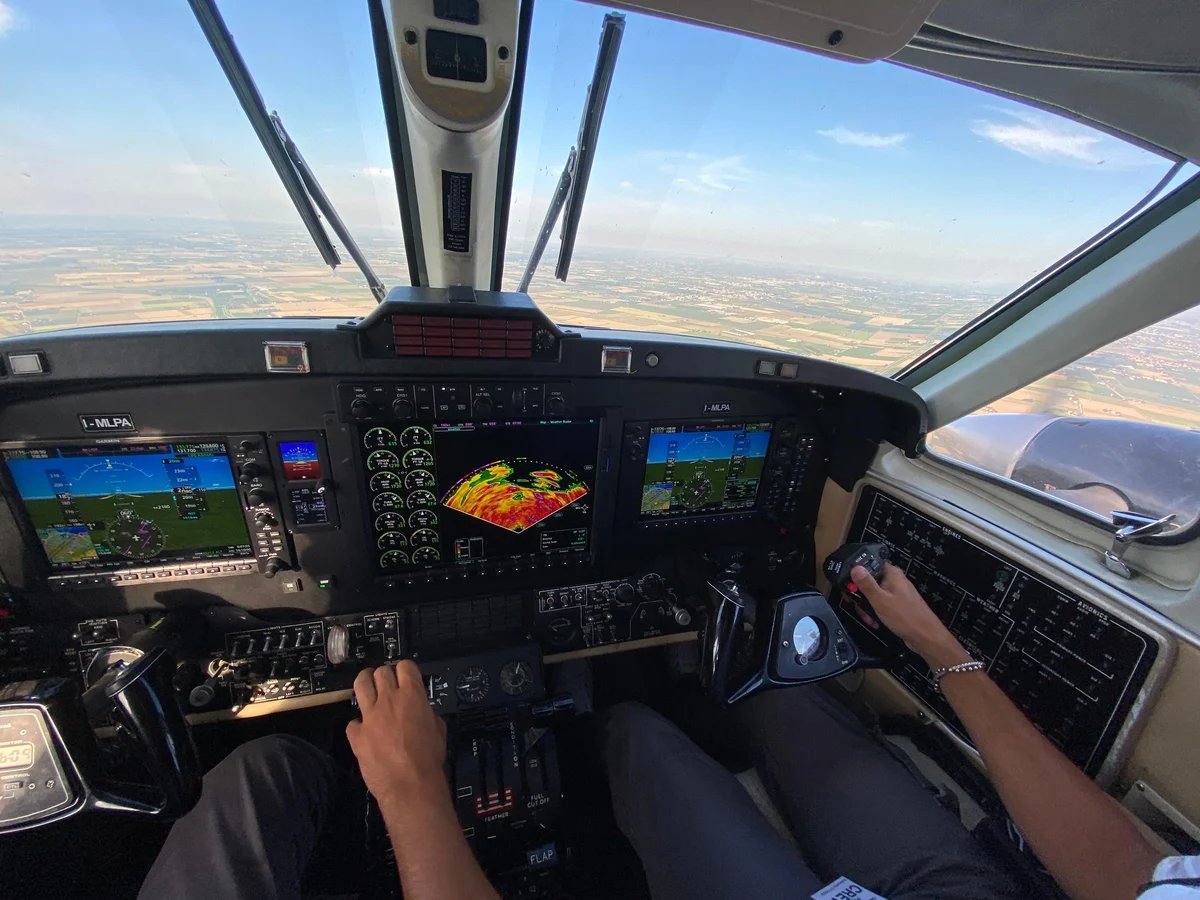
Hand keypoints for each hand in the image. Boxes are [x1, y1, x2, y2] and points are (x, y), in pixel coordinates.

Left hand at [346, 661, 447, 814]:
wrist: (410, 785)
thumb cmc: (429, 759)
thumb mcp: (438, 728)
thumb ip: (426, 712)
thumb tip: (420, 710)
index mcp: (413, 696)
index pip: (405, 666)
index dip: (405, 670)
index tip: (405, 676)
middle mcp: (389, 700)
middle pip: (381, 672)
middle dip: (384, 676)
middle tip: (386, 684)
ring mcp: (369, 716)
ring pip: (360, 684)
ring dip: (365, 684)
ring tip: (367, 689)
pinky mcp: (356, 734)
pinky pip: (352, 722)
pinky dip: (359, 725)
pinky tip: (365, 732)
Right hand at [849, 563, 967, 667]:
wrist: (925, 637)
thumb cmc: (906, 617)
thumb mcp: (880, 600)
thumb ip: (866, 584)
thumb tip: (855, 568)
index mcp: (892, 574)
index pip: (870, 565)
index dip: (857, 574)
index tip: (849, 586)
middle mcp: (895, 581)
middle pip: (869, 582)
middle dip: (861, 596)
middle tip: (858, 606)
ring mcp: (896, 594)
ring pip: (874, 595)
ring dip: (868, 607)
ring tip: (869, 618)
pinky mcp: (897, 606)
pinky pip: (881, 605)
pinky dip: (876, 612)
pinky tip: (876, 622)